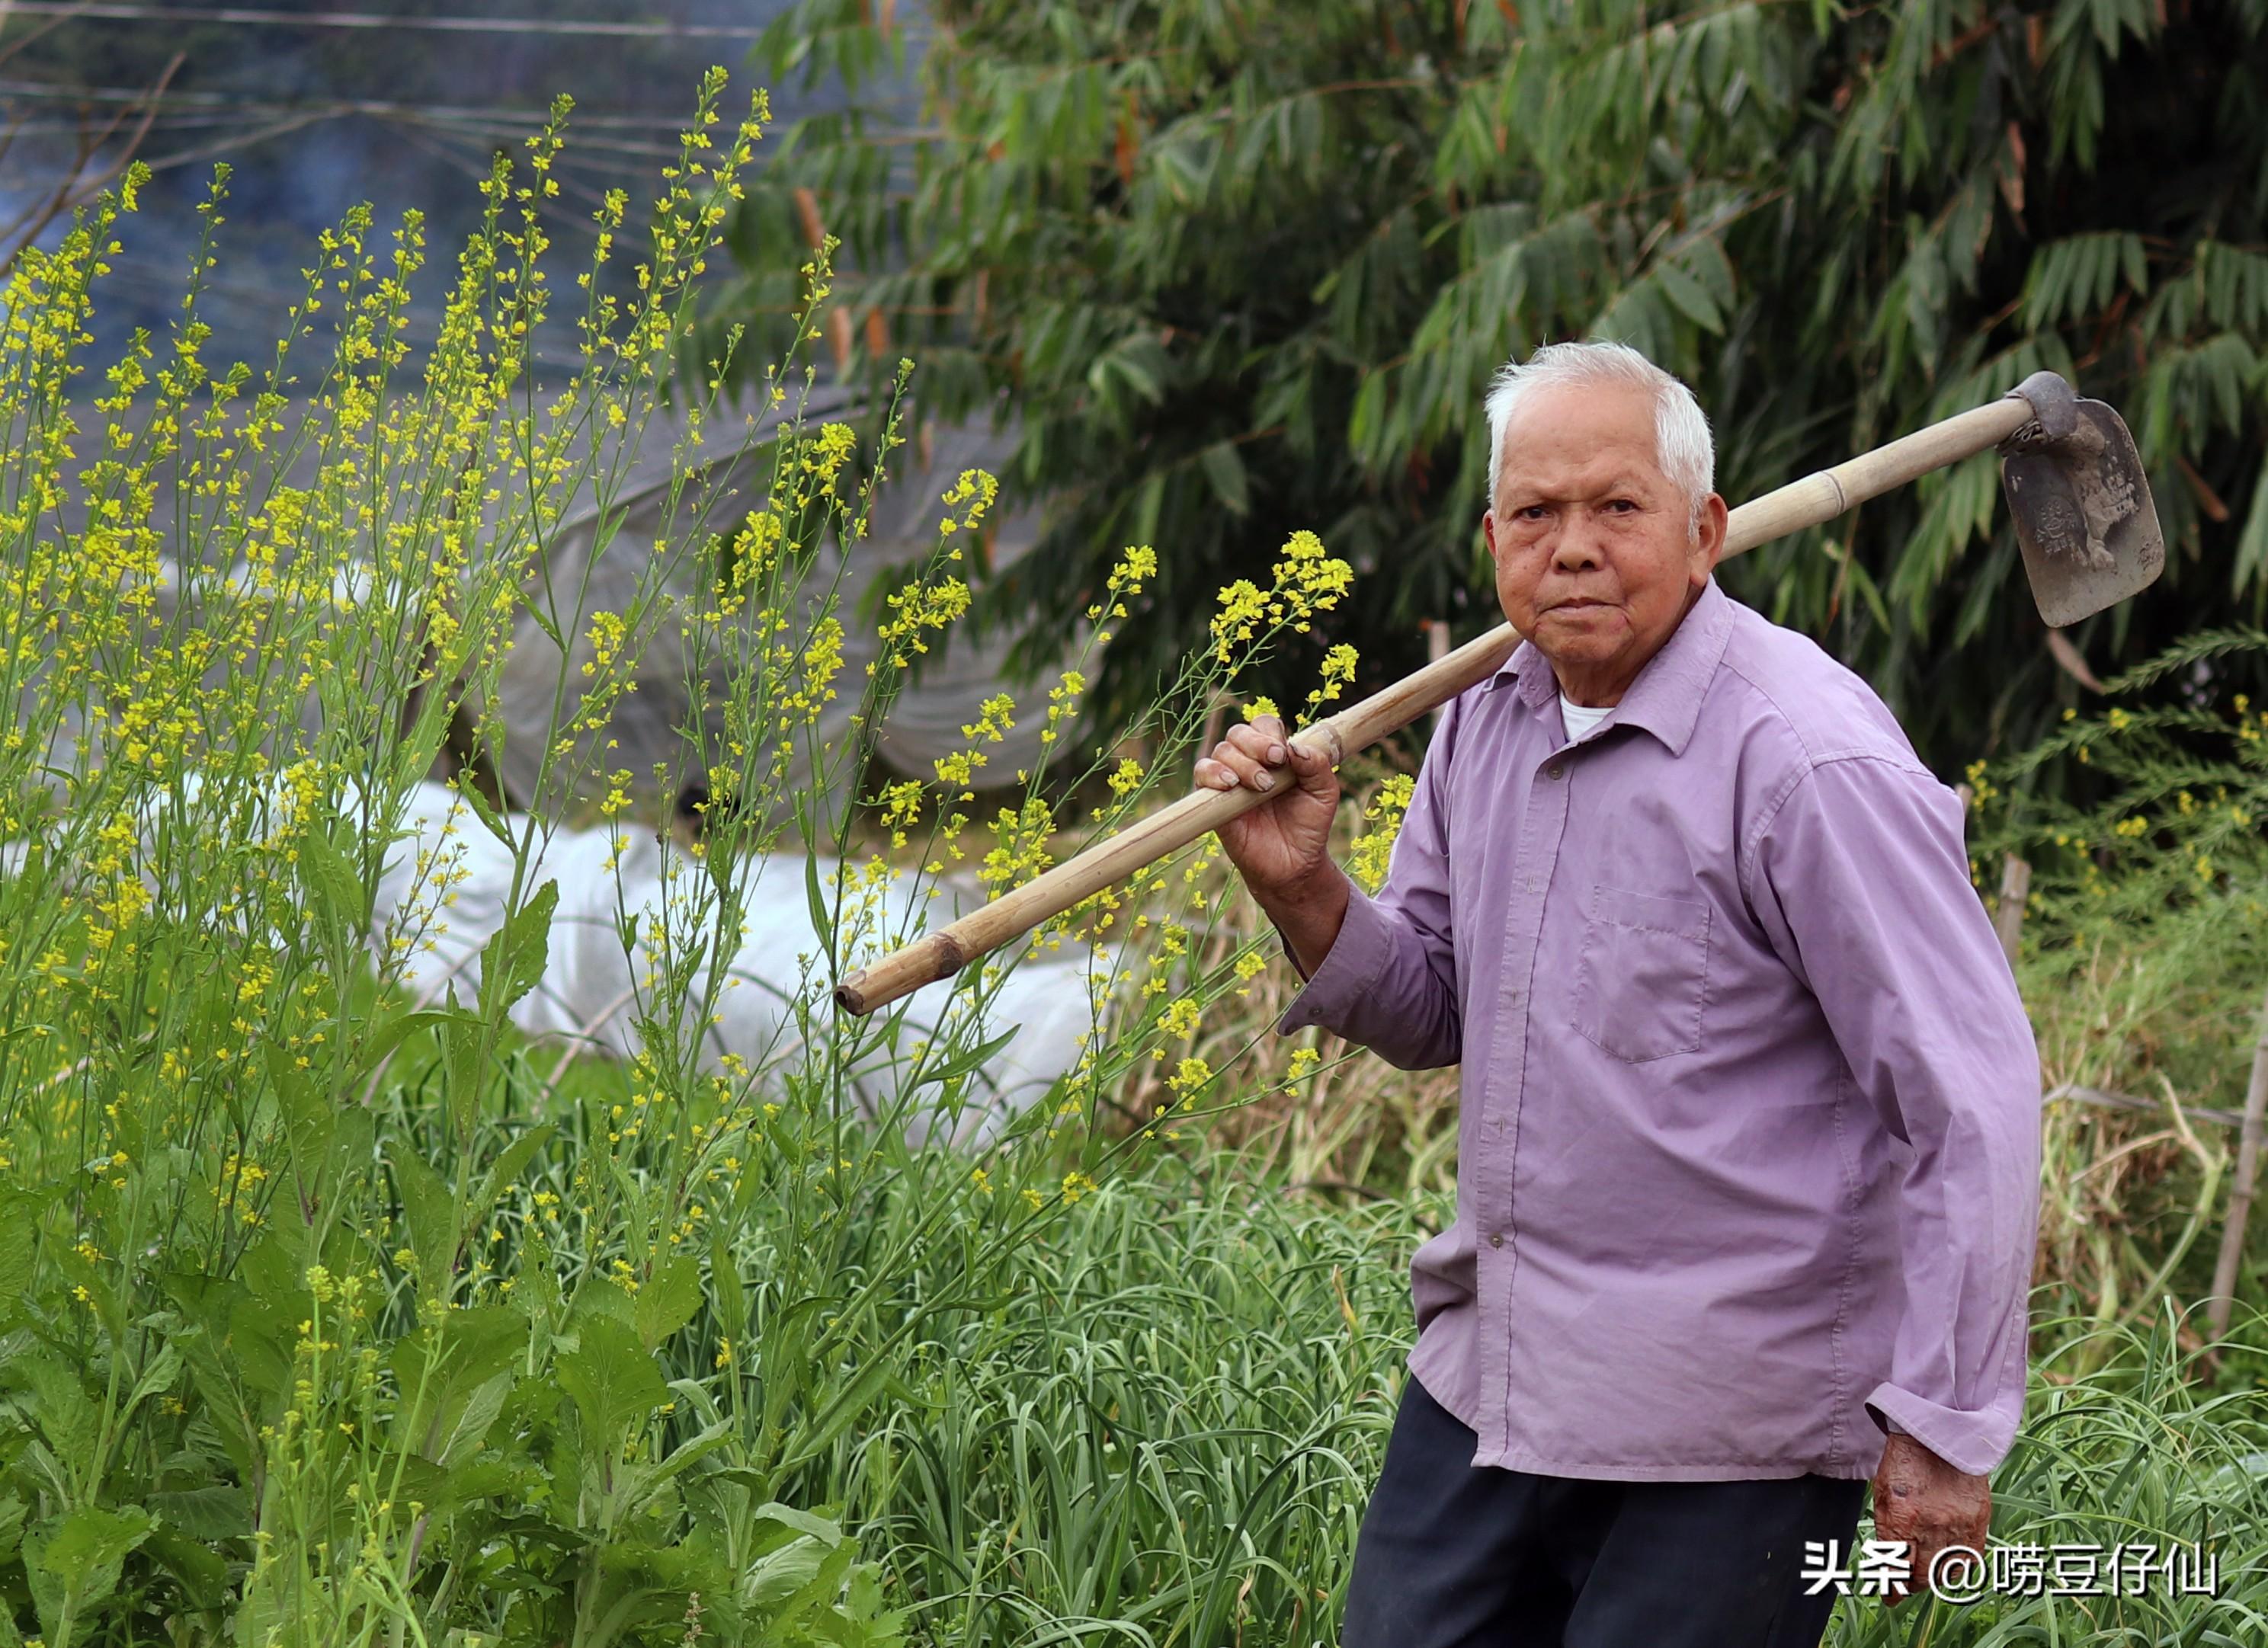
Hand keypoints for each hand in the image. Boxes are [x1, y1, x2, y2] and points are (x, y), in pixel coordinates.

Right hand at [1192, 713, 1340, 897]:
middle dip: (1256, 743)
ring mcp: (1230, 781)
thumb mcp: (1324, 794)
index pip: (1264, 726)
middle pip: (1239, 732)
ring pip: (1222, 751)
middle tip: (1274, 763)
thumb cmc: (1308, 826)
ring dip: (1241, 762)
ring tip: (1260, 786)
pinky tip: (1230, 785)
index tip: (1283, 754)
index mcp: (1275, 756)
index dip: (1270, 733)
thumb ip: (1317, 765)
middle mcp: (1249, 763)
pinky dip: (1212, 772)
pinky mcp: (1214, 801)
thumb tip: (1295, 747)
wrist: (1293, 864)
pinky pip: (1202, 774)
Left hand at [1870, 1432, 1990, 1606]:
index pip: (1896, 1568)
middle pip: (1922, 1576)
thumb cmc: (1904, 1464)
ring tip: (1925, 1574)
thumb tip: (1888, 1561)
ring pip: (1946, 1573)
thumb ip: (1886, 1529)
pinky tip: (1947, 1565)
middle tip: (1905, 1585)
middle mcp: (1931, 1526)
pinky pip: (1971, 1560)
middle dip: (1910, 1585)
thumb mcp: (1883, 1494)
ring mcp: (1958, 1525)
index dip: (1892, 1587)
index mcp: (1901, 1517)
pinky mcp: (1979, 1521)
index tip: (1890, 1595)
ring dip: (1933, 1579)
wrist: (1938, 1438)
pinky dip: (1958, 1568)